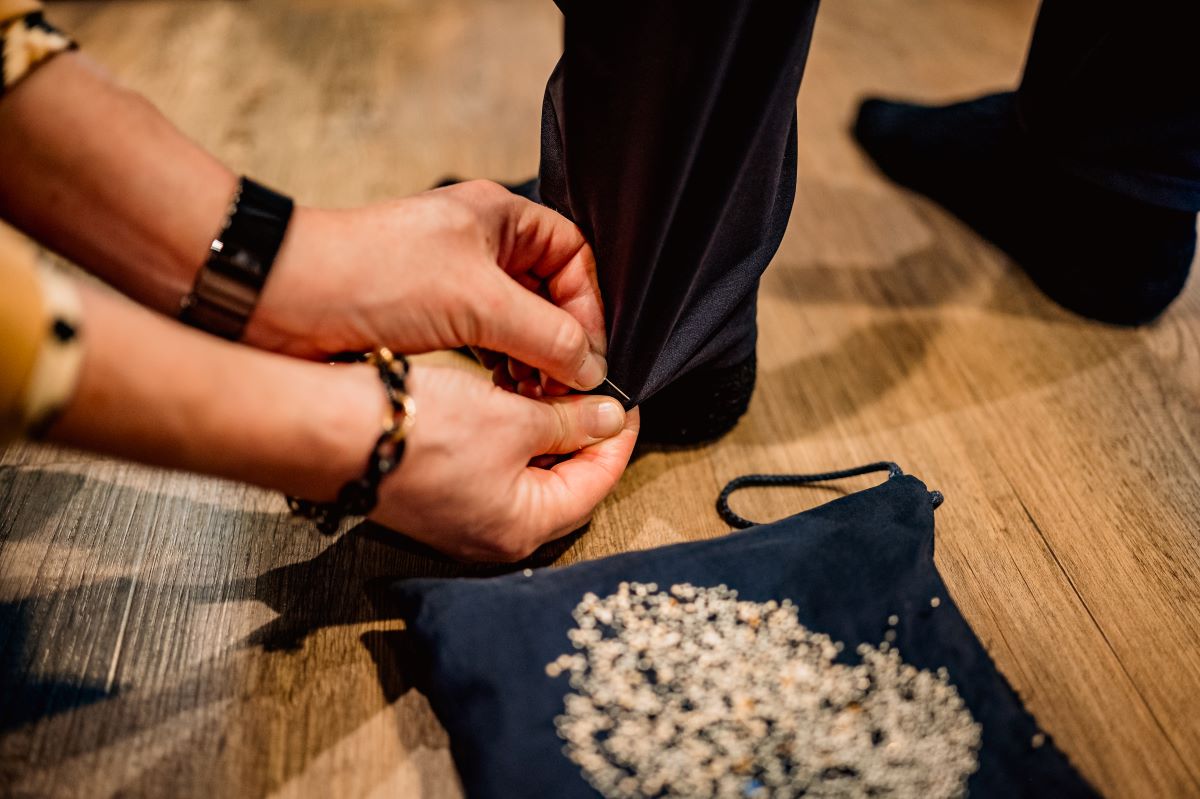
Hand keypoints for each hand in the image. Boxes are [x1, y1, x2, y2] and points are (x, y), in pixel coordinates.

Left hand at [248, 180, 608, 391]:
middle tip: (569, 384)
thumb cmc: (372, 275)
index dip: (590, 305)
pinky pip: (486, 340)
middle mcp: (480, 243)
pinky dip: (502, 366)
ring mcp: (453, 279)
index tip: (593, 354)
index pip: (573, 256)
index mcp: (498, 215)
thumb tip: (592, 369)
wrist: (283, 299)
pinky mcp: (429, 315)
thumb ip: (547, 336)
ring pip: (517, 321)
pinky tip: (505, 392)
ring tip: (538, 395)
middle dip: (563, 339)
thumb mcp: (478, 303)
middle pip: (549, 292)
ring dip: (534, 359)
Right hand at [370, 364, 638, 561]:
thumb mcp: (510, 420)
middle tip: (594, 396)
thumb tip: (608, 418)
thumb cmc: (417, 433)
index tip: (626, 404)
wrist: (330, 432)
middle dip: (582, 438)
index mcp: (523, 528)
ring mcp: (464, 520)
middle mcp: (495, 536)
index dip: (617, 441)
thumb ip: (567, 422)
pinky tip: (510, 403)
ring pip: (527, 477)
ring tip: (552, 392)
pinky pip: (493, 472)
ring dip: (545, 435)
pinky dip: (509, 440)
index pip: (596, 485)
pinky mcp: (438, 499)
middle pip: (564, 486)